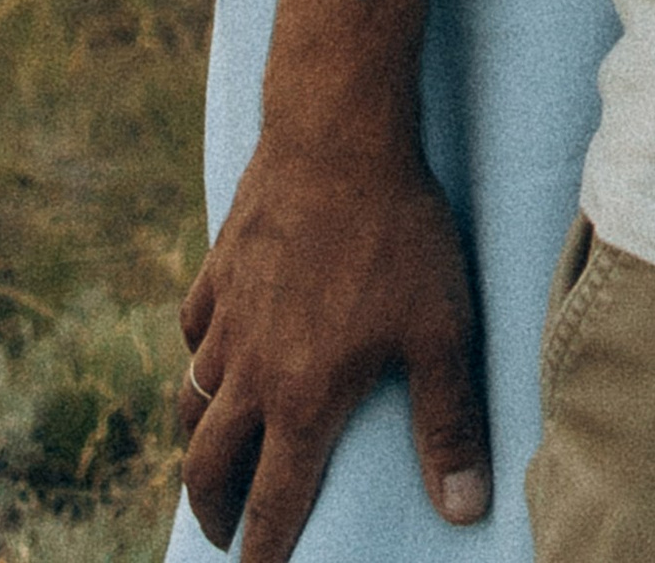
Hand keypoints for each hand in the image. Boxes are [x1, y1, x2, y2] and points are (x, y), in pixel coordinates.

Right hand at [178, 118, 489, 560]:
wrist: (337, 134)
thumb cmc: (399, 233)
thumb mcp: (441, 330)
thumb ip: (449, 423)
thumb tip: (464, 510)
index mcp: (303, 399)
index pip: (273, 505)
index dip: (264, 555)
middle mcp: (251, 369)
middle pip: (209, 464)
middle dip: (214, 511)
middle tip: (225, 532)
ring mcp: (228, 315)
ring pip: (190, 399)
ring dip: (196, 440)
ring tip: (211, 457)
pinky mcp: (220, 266)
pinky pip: (193, 328)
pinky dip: (198, 354)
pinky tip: (213, 352)